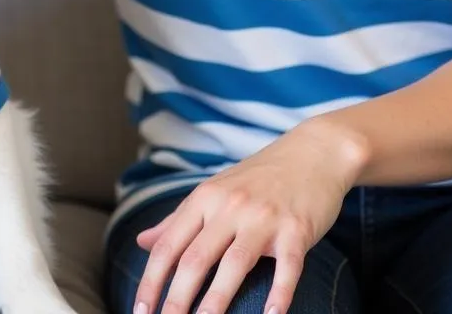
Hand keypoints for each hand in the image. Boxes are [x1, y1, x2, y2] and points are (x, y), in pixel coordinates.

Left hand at [134, 120, 366, 313]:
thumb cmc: (258, 178)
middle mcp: (230, 206)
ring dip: (216, 302)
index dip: (151, 279)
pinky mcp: (296, 229)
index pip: (170, 244)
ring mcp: (264, 218)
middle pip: (196, 258)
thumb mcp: (213, 191)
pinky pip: (287, 267)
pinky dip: (279, 294)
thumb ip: (178, 219)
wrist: (312, 153)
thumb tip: (142, 242)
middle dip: (176, 299)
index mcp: (205, 198)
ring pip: (234, 265)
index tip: (139, 309)